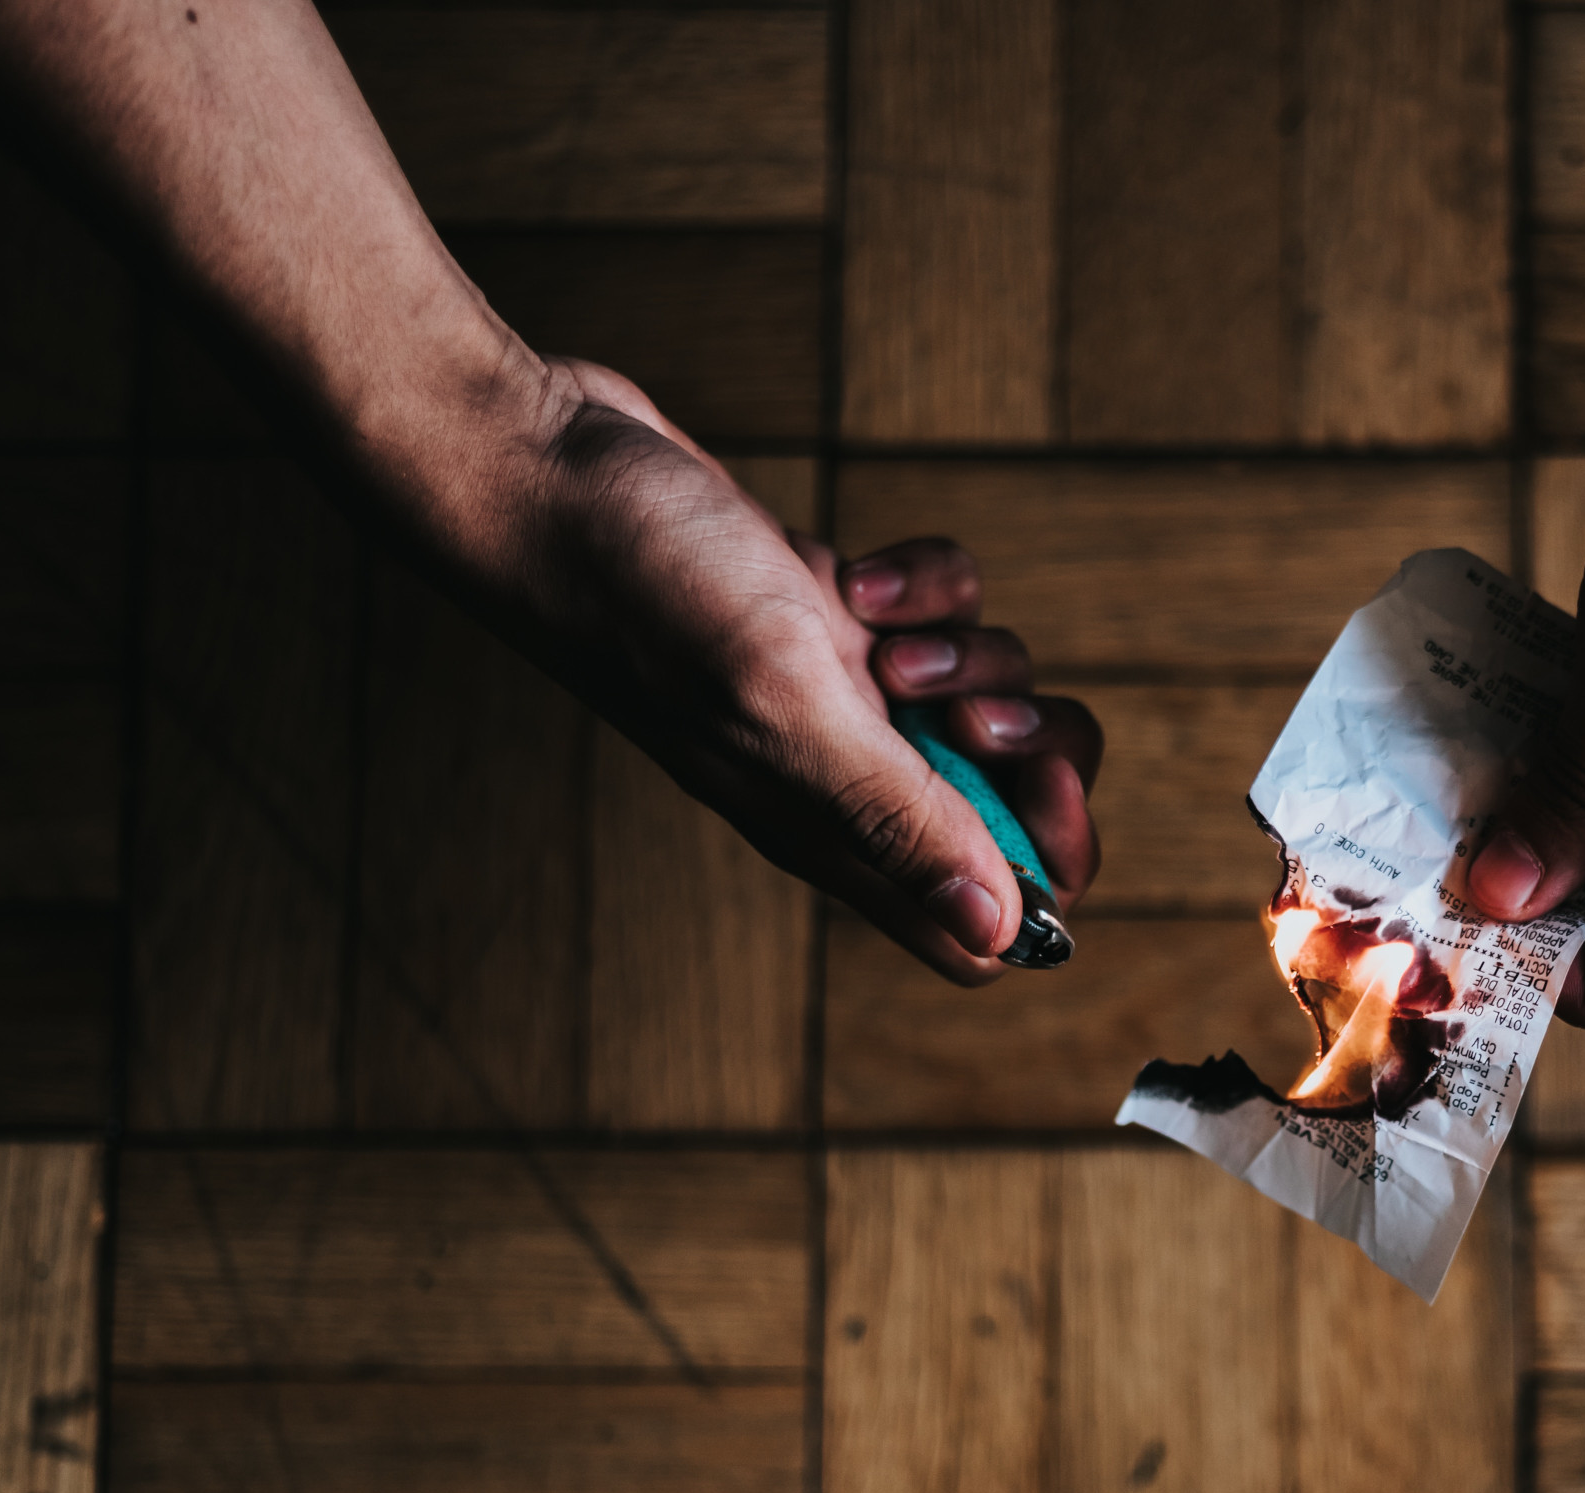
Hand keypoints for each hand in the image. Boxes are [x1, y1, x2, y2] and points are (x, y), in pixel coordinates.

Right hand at [444, 359, 1101, 984]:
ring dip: (973, 651)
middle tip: (965, 705)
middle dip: (1031, 750)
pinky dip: (930, 584)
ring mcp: (845, 699)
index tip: (1031, 795)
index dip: (1039, 880)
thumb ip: (896, 815)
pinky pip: (951, 613)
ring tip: (879, 626)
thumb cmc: (641, 589)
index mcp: (834, 834)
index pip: (983, 929)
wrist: (545, 470)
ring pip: (991, 700)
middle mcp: (846, 780)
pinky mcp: (840, 622)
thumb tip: (999, 929)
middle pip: (1016, 811)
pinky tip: (857, 571)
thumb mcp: (788, 702)